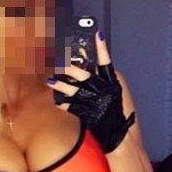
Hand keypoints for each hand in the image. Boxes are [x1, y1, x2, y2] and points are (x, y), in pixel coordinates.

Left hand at [47, 31, 134, 153]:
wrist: (121, 137)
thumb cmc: (119, 114)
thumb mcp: (117, 91)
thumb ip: (104, 78)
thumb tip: (90, 64)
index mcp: (113, 83)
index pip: (106, 61)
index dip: (101, 48)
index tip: (96, 34)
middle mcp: (105, 92)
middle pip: (85, 75)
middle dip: (70, 68)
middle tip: (58, 60)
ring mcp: (96, 104)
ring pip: (76, 91)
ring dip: (62, 85)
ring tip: (50, 80)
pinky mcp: (89, 116)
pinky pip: (73, 108)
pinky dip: (63, 104)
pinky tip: (55, 100)